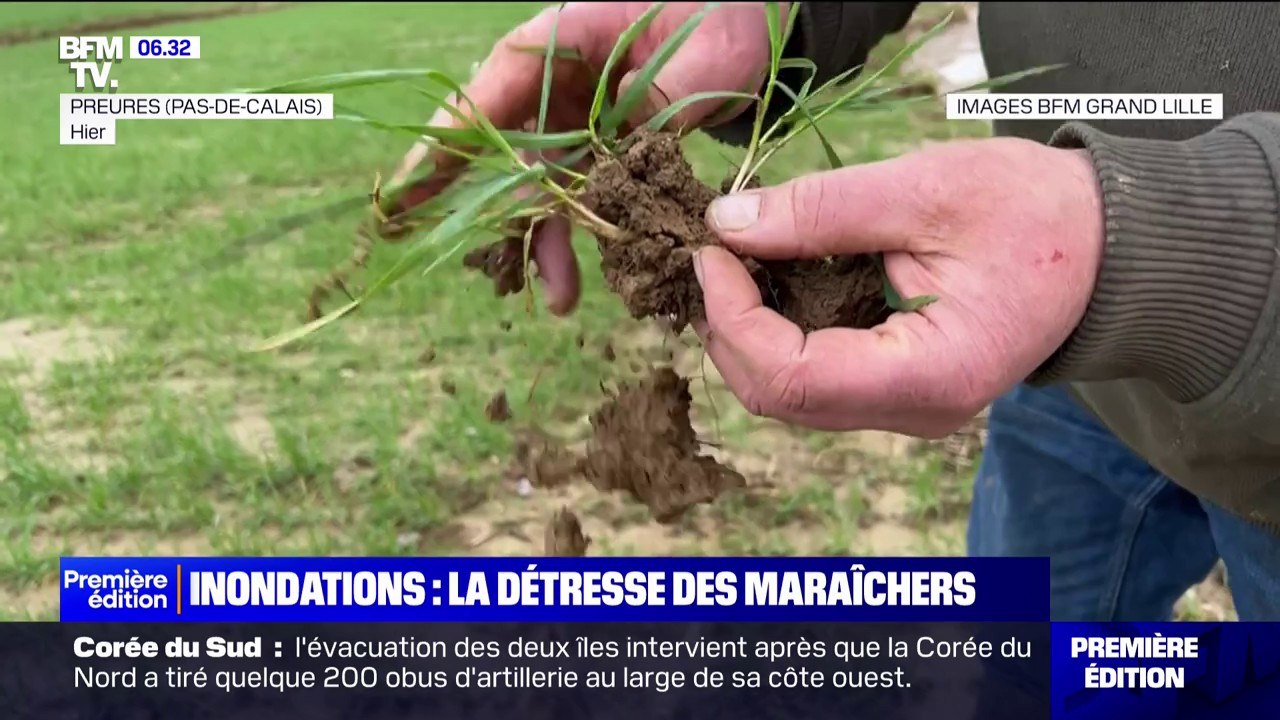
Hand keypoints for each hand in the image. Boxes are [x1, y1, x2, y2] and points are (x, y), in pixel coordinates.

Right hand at [389, 2, 781, 314]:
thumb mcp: (702, 55)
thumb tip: (626, 159)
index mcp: (564, 37)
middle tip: (402, 233)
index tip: (413, 181)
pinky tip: (572, 282)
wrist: (749, 25)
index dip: (452, 137)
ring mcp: (577, 114)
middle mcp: (558, 79)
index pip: (494, 86)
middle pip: (497, 139)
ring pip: (540, 181)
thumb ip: (662, 101)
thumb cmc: (723, 15)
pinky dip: (575, 236)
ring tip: (557, 298)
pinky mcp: (601, 144)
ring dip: (542, 238)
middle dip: (457, 193)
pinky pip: (577, 194)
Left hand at [693, 137, 1104, 436]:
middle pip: (781, 399)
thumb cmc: (1035, 212)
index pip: (794, 378)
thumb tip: (727, 225)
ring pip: (792, 397)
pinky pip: (817, 380)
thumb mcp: (926, 190)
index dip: (734, 318)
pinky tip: (773, 279)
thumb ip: (822, 210)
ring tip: (739, 261)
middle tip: (716, 252)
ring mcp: (908, 410)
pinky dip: (779, 334)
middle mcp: (916, 413)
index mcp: (933, 375)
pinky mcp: (901, 391)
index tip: (712, 253)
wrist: (1105, 247)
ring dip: (748, 333)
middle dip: (729, 328)